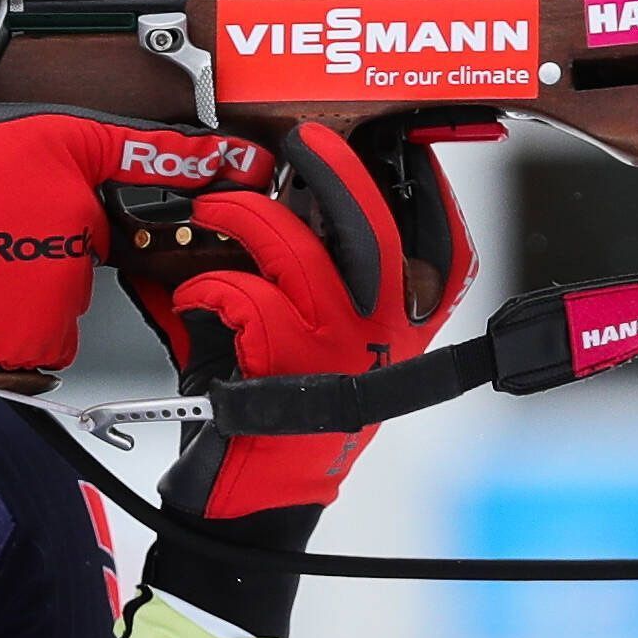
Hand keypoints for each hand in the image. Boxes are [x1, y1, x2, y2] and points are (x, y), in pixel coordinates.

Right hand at [0, 110, 271, 377]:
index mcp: (62, 149)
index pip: (155, 152)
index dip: (211, 161)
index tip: (252, 165)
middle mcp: (77, 217)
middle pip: (92, 225)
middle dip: (46, 224)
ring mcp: (66, 283)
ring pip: (65, 280)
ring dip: (26, 273)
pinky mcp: (44, 339)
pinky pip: (43, 331)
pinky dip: (11, 321)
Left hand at [129, 122, 474, 516]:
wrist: (259, 498)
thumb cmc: (290, 409)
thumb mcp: (328, 341)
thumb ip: (323, 275)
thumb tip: (285, 193)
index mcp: (409, 321)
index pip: (443, 241)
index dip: (424, 186)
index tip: (394, 147)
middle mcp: (385, 332)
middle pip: (372, 224)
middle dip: (334, 167)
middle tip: (302, 139)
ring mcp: (337, 348)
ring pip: (296, 249)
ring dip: (244, 216)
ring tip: (214, 209)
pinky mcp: (284, 368)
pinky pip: (244, 297)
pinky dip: (209, 286)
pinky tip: (194, 292)